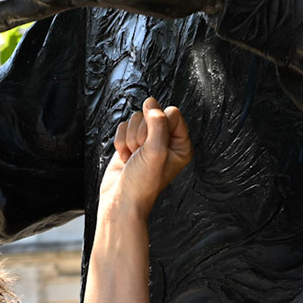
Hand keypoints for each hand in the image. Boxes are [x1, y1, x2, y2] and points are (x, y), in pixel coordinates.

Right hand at [99, 97, 194, 221]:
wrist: (121, 200)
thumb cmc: (142, 183)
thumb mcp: (155, 151)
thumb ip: (157, 124)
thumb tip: (151, 102)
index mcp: (182, 145)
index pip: (172, 113)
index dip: (158, 125)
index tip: (154, 146)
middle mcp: (167, 141)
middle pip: (152, 113)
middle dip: (141, 134)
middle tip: (142, 154)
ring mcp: (148, 141)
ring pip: (136, 118)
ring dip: (130, 139)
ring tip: (134, 158)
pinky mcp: (132, 142)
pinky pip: (123, 126)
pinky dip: (120, 142)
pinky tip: (126, 158)